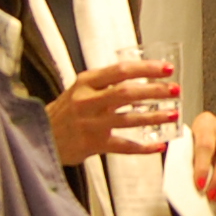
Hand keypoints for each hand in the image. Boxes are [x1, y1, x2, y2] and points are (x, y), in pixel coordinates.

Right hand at [46, 59, 179, 167]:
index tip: (166, 69)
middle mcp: (88, 101)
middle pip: (128, 93)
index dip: (146, 69)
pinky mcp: (93, 144)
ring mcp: (91, 123)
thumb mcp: (79, 89)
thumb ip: (105, 83)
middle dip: (155, 91)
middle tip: (174, 90)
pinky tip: (159, 145)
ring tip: (173, 114)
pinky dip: (143, 147)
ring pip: (129, 119)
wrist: (41, 135)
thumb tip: (140, 76)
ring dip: (155, 116)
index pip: (121, 71)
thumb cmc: (65, 111)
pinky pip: (124, 146)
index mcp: (86, 82)